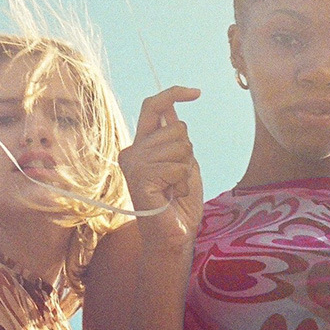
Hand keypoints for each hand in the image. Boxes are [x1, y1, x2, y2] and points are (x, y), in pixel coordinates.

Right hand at [119, 86, 202, 248]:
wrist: (173, 236)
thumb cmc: (179, 203)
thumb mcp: (182, 162)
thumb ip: (174, 137)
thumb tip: (172, 108)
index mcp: (140, 145)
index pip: (153, 107)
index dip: (174, 94)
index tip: (197, 92)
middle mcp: (132, 151)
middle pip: (176, 127)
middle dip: (187, 152)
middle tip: (177, 178)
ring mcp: (134, 163)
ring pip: (179, 145)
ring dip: (185, 169)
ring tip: (173, 189)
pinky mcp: (140, 177)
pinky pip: (177, 166)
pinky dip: (182, 182)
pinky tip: (171, 196)